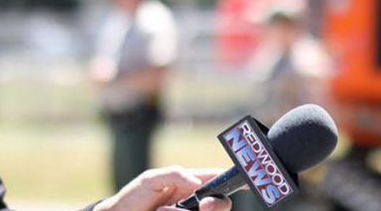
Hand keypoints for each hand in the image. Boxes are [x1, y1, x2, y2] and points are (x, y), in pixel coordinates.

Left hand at [93, 166, 231, 210]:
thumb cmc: (135, 196)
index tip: (245, 183)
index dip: (234, 180)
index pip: (218, 180)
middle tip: (203, 205)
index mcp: (193, 184)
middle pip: (220, 205)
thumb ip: (174, 174)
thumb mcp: (152, 179)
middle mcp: (195, 203)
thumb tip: (197, 182)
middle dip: (216, 205)